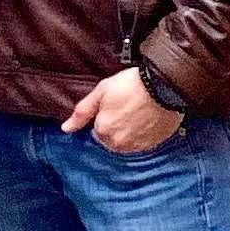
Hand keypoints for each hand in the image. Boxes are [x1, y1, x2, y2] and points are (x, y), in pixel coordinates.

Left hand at [62, 69, 184, 154]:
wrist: (164, 85)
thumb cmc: (132, 84)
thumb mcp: (101, 91)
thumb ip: (82, 112)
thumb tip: (66, 128)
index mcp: (103, 132)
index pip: (97, 131)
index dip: (104, 116)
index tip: (113, 105)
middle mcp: (119, 144)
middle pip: (111, 139)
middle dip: (116, 125)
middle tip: (126, 106)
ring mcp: (137, 146)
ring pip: (126, 142)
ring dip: (129, 131)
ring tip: (137, 111)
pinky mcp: (153, 144)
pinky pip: (143, 142)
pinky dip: (143, 133)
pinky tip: (147, 118)